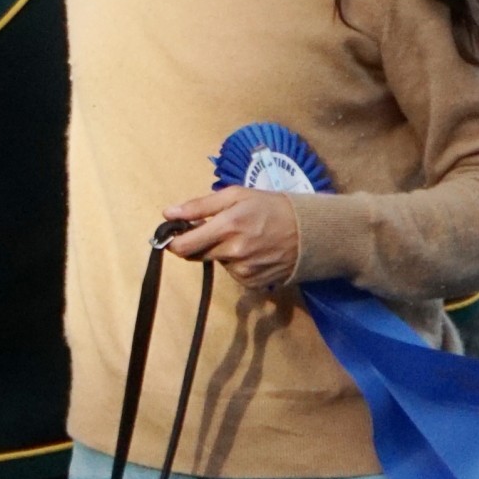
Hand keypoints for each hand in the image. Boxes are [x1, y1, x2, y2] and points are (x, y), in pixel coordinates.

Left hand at [161, 187, 298, 288]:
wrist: (310, 232)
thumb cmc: (270, 207)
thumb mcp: (236, 195)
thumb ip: (199, 206)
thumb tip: (167, 213)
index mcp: (227, 226)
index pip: (184, 246)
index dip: (173, 241)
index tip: (173, 235)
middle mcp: (233, 252)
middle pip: (196, 255)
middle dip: (199, 243)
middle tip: (216, 229)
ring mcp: (243, 271)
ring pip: (217, 263)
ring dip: (221, 252)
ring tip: (243, 237)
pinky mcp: (253, 283)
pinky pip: (233, 273)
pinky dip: (236, 263)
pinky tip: (252, 251)